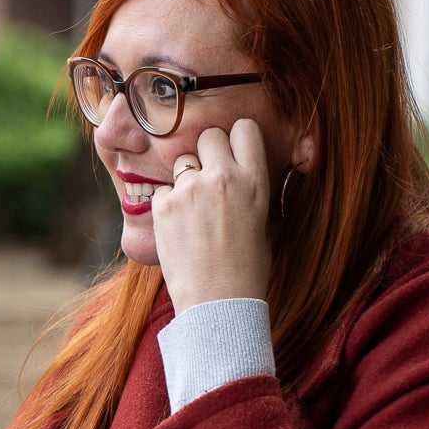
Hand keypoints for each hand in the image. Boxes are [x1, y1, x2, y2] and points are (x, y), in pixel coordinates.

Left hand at [150, 120, 273, 314]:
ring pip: (182, 160)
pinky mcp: (164, 205)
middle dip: (208, 151)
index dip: (236, 138)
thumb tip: (245, 172)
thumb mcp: (266, 223)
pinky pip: (162, 188)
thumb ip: (252, 190)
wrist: (218, 300)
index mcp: (255, 181)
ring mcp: (190, 190)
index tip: (233, 152)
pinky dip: (167, 202)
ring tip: (194, 209)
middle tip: (209, 176)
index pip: (244, 127)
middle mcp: (223, 178)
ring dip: (186, 177)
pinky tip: (178, 226)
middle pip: (209, 135)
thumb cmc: (247, 267)